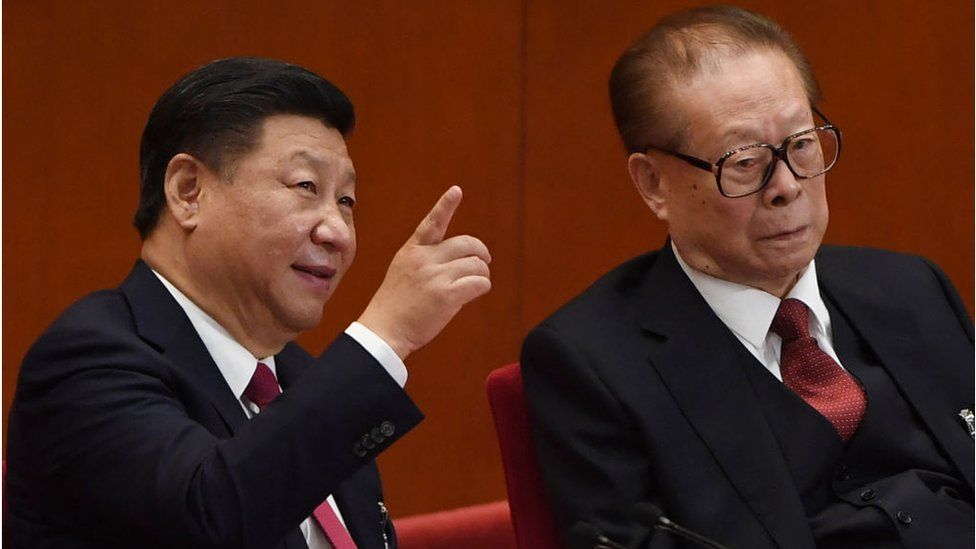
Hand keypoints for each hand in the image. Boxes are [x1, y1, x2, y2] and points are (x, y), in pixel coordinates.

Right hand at [358, 186, 490, 359]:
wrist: (385, 329)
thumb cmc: (395, 304)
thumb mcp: (403, 270)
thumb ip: (426, 260)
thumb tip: (458, 259)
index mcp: (413, 250)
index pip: (432, 222)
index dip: (446, 205)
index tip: (456, 191)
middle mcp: (425, 259)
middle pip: (467, 244)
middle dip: (481, 253)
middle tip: (484, 262)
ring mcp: (436, 276)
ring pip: (477, 265)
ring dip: (482, 274)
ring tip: (476, 283)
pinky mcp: (447, 295)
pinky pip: (479, 283)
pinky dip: (483, 286)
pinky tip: (476, 291)